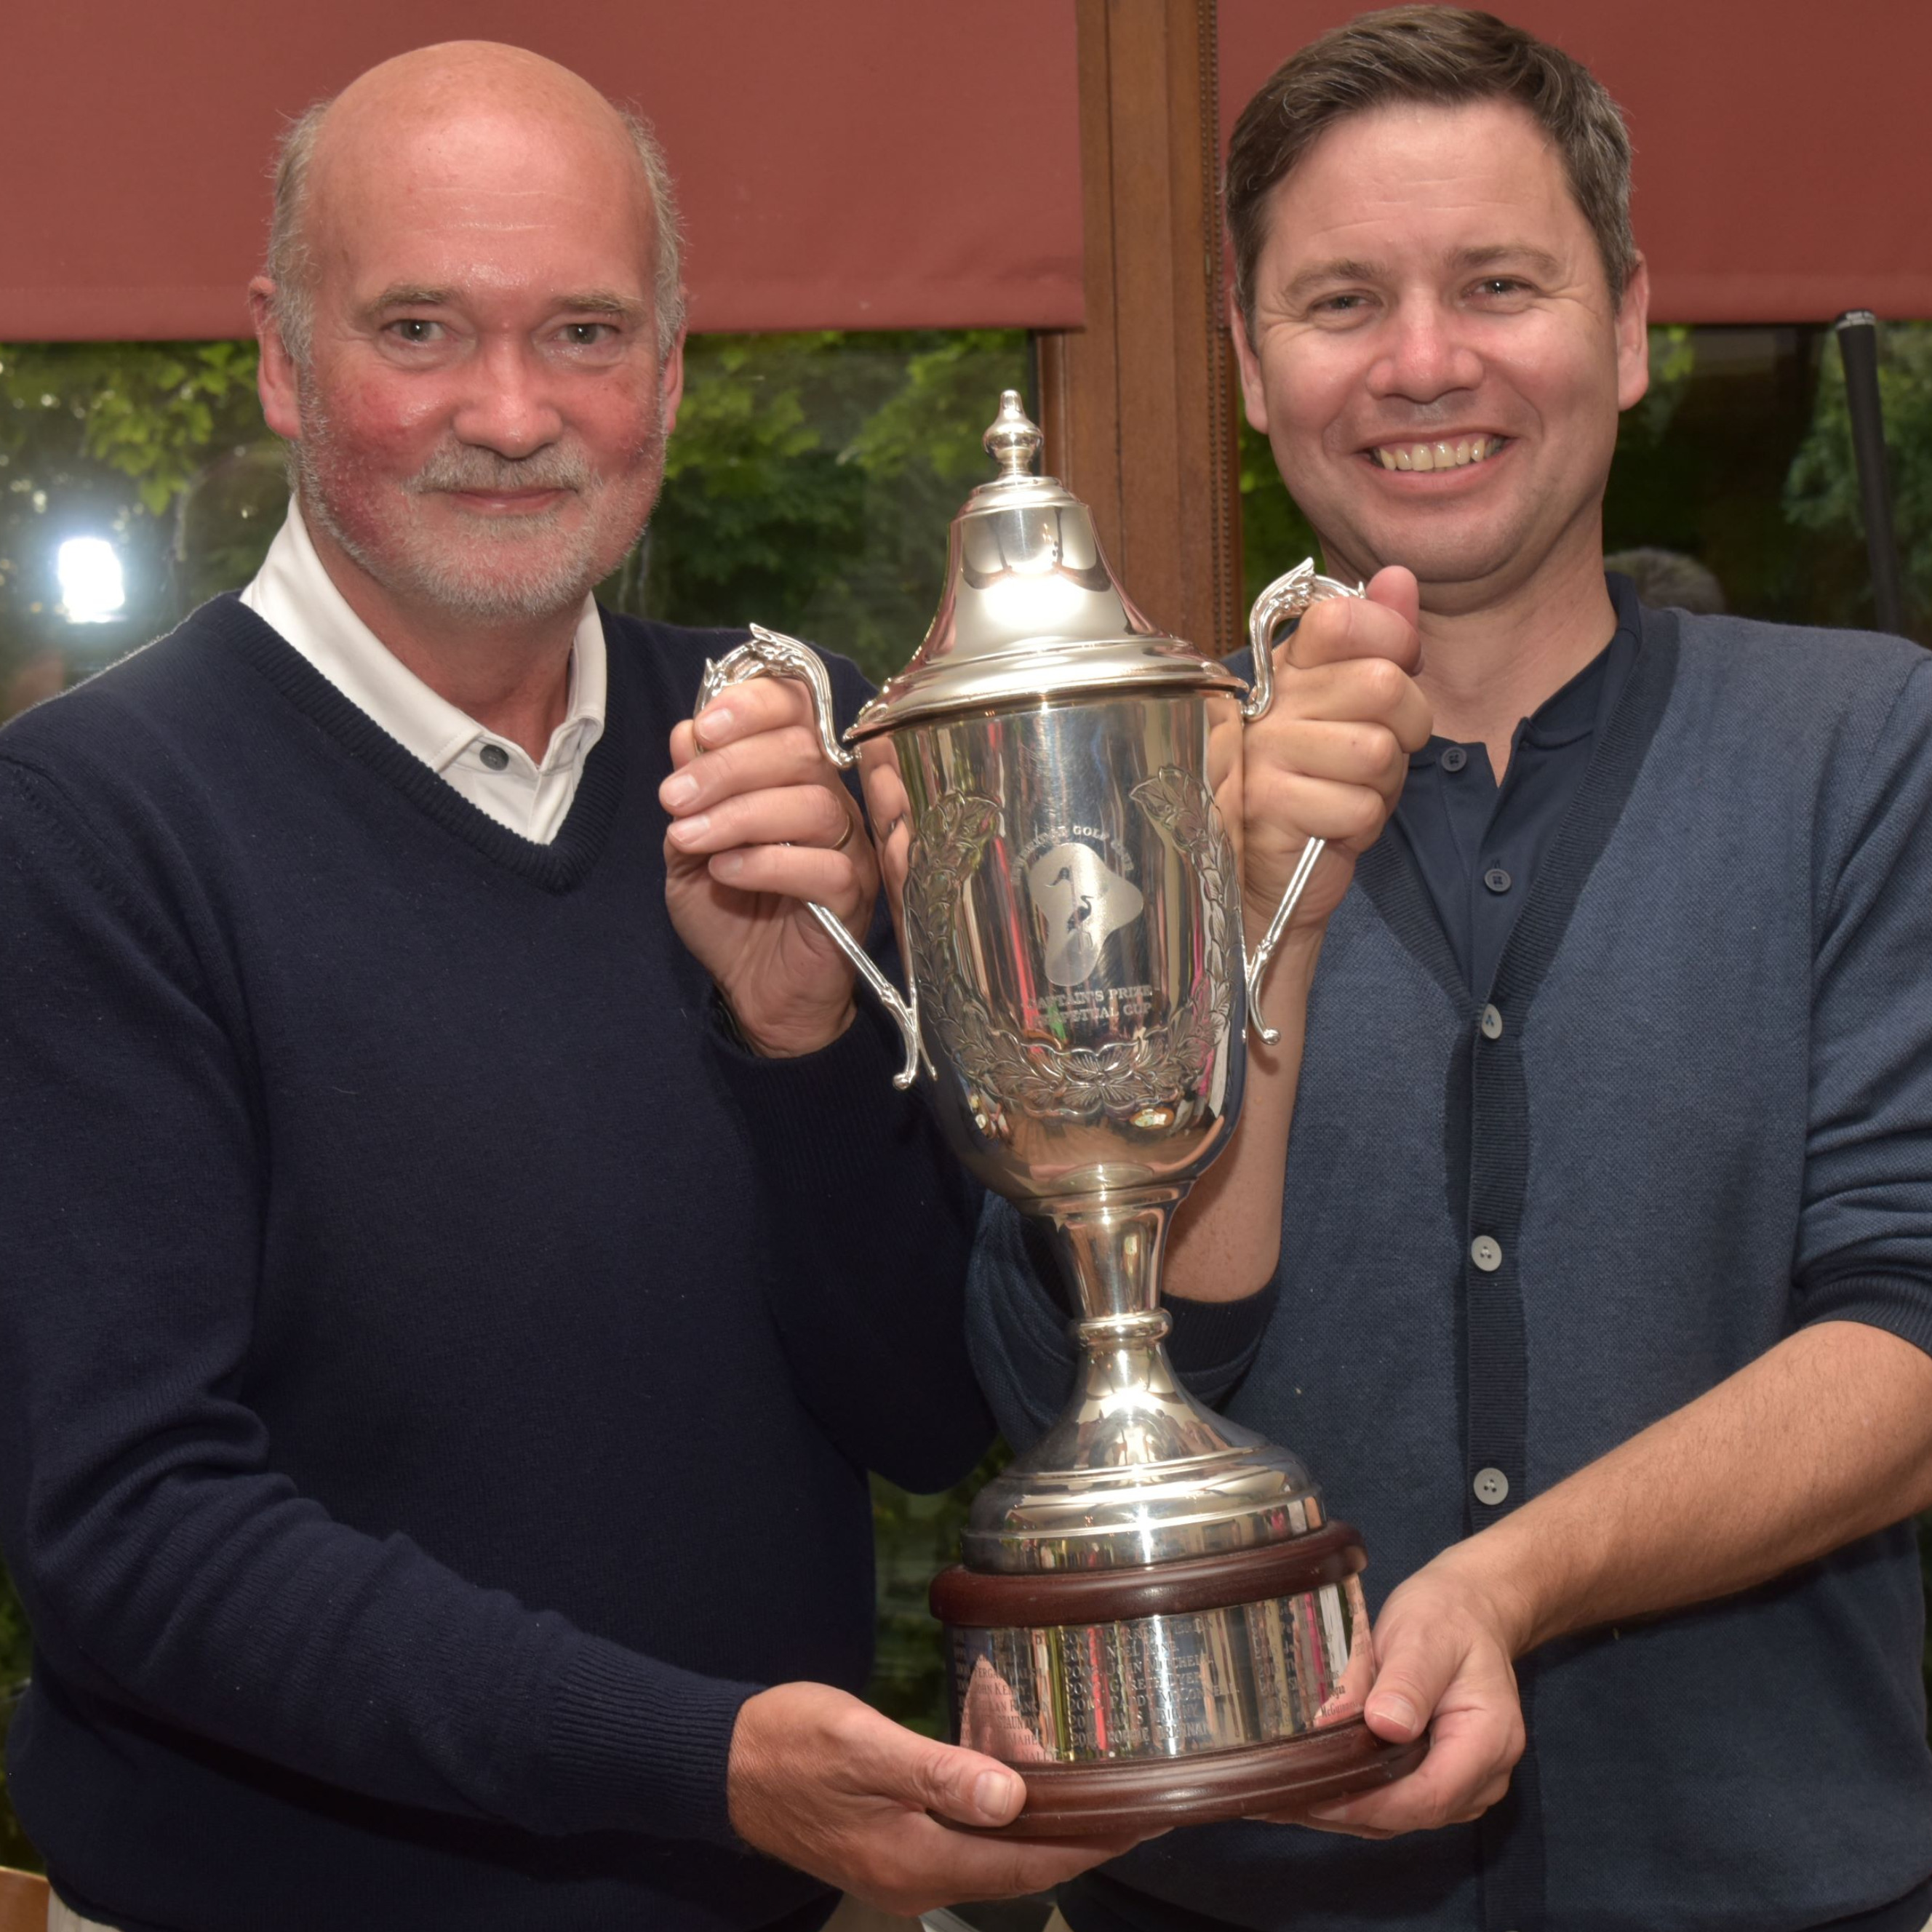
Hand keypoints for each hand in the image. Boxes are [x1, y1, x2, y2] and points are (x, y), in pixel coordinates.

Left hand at [661, 677, 875, 1057]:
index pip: (797, 712)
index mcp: (794, 777)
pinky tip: (725, 872)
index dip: (755, 704)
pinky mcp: (853, 895)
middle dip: (726, 767)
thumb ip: (690, 793)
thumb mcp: (688, 848)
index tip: (703, 726)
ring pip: (811, 804)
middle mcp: (829, 801)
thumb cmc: (730, 915)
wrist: (757, 991)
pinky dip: (765, 863)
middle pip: (799, 752)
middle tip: (673, 799)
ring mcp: (848, 847)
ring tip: (687, 840)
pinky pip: (822, 866)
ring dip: (736, 815)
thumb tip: (685, 731)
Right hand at [728, 1682, 1145, 1916]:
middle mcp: (916, 1878)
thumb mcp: (865, 1746)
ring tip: (1086, 1790)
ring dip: (1039, 1825)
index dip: (1092, 1843)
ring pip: (992, 1854)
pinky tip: (1010, 1782)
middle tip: (1133, 1800)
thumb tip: (1014, 1799)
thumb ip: (940, 1773)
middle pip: (1019, 1866)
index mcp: (918, 1860)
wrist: (719, 1762)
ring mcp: (900, 1867)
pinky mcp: (888, 1847)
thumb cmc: (788, 1744)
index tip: (1147, 1820)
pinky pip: (963, 1840)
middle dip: (1078, 1834)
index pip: (1029, 1864)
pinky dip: (998, 1817)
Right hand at [1241, 564, 1429, 941]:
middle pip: (1381, 685)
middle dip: (1407, 728)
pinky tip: (1334, 828)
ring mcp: (1265, 753)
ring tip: (1352, 794)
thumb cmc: (1325, 789)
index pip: (1342, 618)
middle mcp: (1272, 702)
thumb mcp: (1364, 711)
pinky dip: (1364, 825)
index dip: (1393, 644)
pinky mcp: (1270, 804)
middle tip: (1380, 756)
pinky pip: (1359, 805)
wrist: (1279, 878)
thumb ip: (1382, 642)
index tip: (1395, 676)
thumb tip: (1400, 576)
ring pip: (1376, 751)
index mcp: (1292, 668)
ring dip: (1383, 786)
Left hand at [1275, 1551, 1528, 1836]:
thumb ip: (1407, 1682)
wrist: (1468, 1611)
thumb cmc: (1448, 1618)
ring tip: (1286, 1798)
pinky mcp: (1439, 1774)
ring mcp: (1463, 1781)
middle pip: (1413, 1813)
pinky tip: (1317, 1785)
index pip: (1430, 1795)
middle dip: (1350, 1812)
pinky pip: (1399, 1799)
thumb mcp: (1425, 1636)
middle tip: (1284, 1800)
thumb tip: (1383, 1725)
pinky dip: (1360, 1797)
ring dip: (1348, 1811)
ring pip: (1402, 1815)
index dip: (1372, 1804)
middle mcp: (1482, 1773)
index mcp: (1488, 1739)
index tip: (1319, 1799)